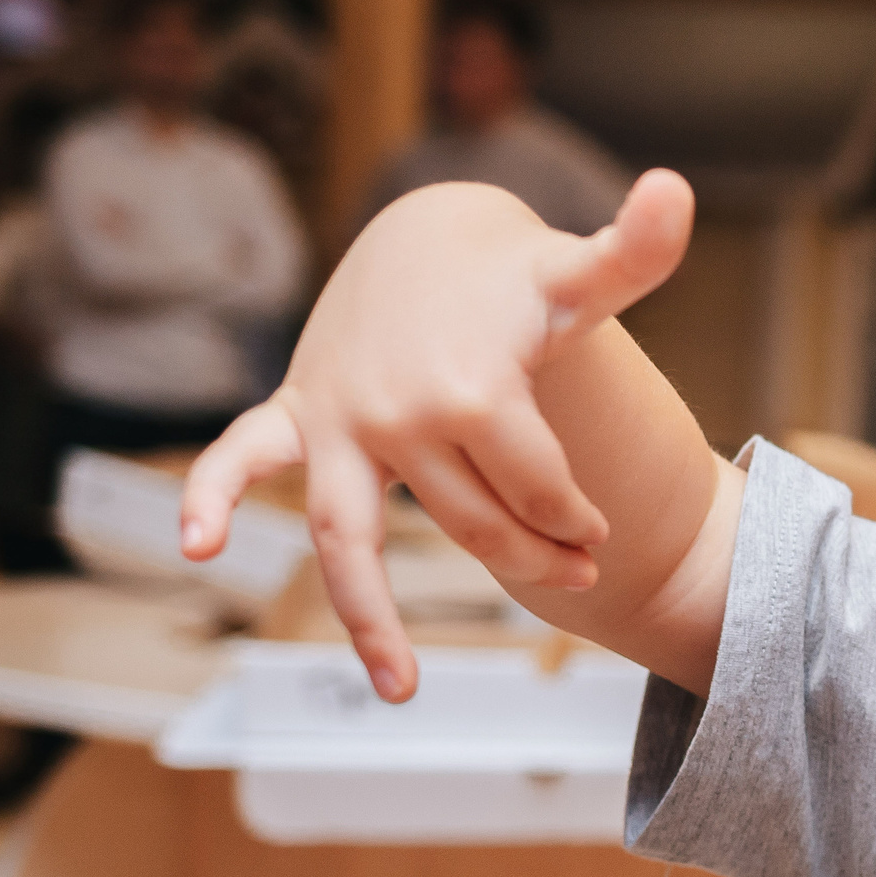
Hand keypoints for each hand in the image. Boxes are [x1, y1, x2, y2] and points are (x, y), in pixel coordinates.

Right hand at [178, 169, 695, 701]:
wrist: (429, 235)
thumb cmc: (514, 276)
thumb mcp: (575, 275)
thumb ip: (635, 251)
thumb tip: (677, 188)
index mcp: (474, 391)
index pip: (537, 491)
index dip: (577, 519)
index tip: (596, 533)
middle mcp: (397, 412)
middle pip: (470, 523)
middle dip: (531, 557)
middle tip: (579, 574)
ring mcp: (341, 418)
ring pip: (349, 534)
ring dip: (370, 615)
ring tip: (401, 688)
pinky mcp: (299, 414)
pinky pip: (242, 459)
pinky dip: (212, 497)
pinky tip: (197, 547)